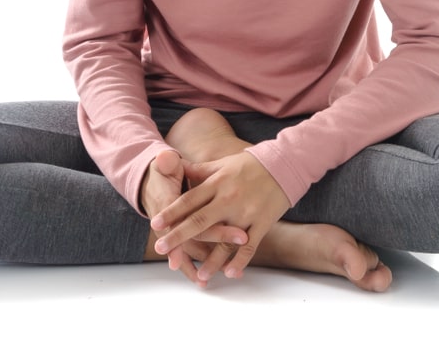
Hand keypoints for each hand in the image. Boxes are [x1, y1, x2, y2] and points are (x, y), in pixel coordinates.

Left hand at [151, 151, 289, 281]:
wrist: (283, 164)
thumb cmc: (249, 165)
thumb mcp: (223, 164)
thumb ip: (200, 170)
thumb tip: (177, 166)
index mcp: (217, 182)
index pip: (189, 199)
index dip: (171, 212)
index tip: (155, 224)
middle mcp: (228, 198)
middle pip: (199, 220)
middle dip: (179, 236)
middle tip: (161, 248)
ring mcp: (246, 213)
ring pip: (225, 240)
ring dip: (211, 259)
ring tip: (199, 275)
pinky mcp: (262, 223)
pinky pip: (250, 246)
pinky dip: (240, 261)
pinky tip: (230, 273)